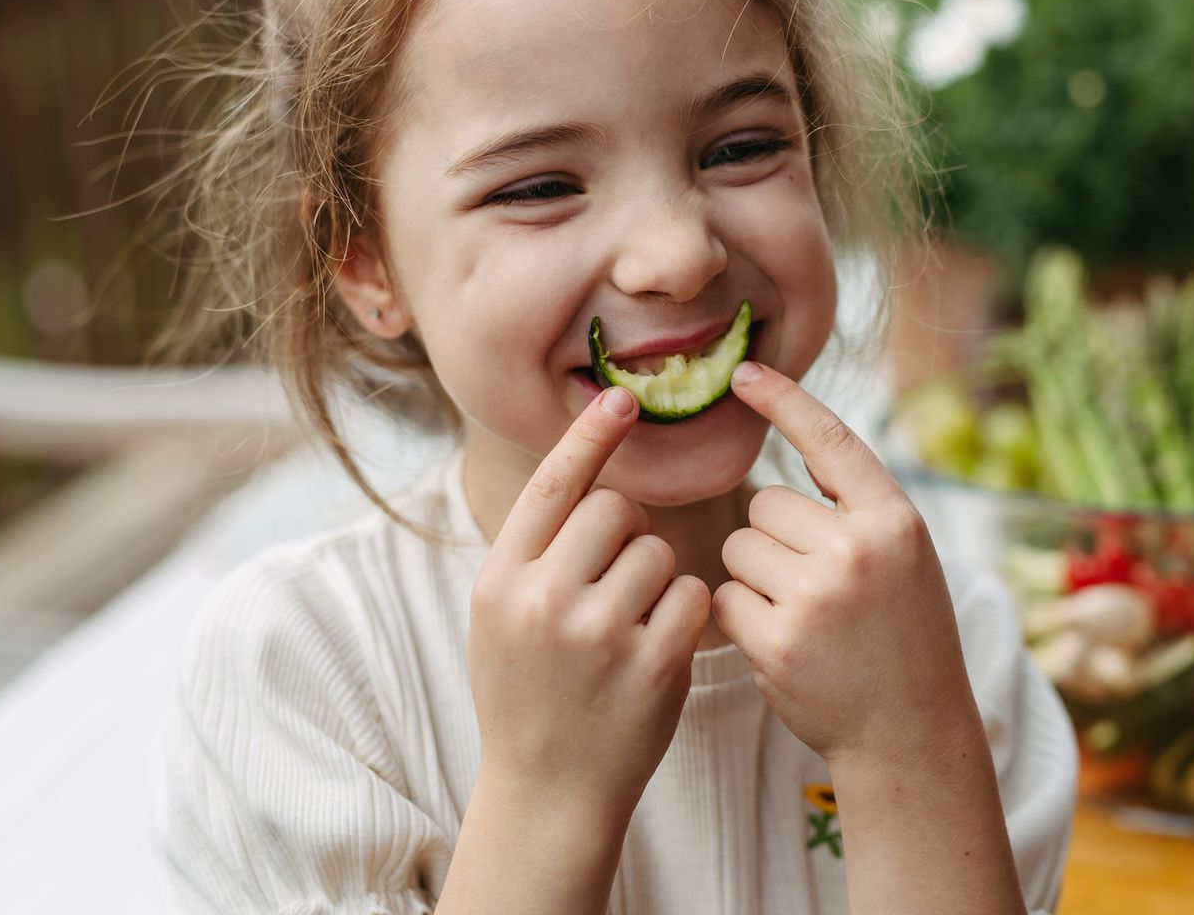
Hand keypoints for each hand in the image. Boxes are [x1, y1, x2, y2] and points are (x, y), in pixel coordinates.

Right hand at [467, 387, 712, 828]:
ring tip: (629, 628)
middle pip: (616, 511)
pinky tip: (659, 648)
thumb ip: (534, 552)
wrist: (547, 793)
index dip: (588, 438)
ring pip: (659, 552)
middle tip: (613, 583)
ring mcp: (599, 635)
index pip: (550, 487)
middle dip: (627, 535)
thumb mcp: (500, 618)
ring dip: (657, 579)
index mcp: (500, 582)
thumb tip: (585, 470)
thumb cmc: (529, 693)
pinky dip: (686, 614)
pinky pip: (692, 596)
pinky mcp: (652, 666)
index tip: (621, 399)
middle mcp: (543, 601)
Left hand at [713, 361, 980, 767]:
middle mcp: (858, 549)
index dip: (784, 399)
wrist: (910, 731)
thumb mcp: (906, 556)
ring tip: (804, 617)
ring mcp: (816, 596)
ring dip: (755, 577)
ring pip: (739, 547)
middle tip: (817, 588)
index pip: (830, 438)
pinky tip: (782, 644)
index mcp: (895, 520)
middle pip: (764, 504)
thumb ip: (858, 506)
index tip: (744, 373)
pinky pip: (724, 597)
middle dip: (774, 539)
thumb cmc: (903, 636)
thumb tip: (797, 441)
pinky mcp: (778, 641)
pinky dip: (741, 618)